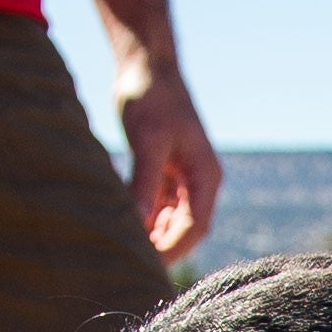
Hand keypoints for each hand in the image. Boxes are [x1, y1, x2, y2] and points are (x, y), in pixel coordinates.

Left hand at [119, 65, 221, 261]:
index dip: (173, 248)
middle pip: (186, 228)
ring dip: (153, 235)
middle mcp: (200, 180)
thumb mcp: (147, 142)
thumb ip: (143, 185)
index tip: (146, 264)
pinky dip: (144, 217)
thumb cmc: (151, 99)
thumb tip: (135, 225)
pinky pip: (159, 203)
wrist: (146, 66)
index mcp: (206, 176)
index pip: (195, 226)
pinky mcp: (166, 169)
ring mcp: (184, 176)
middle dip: (163, 247)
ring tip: (126, 250)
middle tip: (133, 265)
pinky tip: (125, 226)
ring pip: (172, 219)